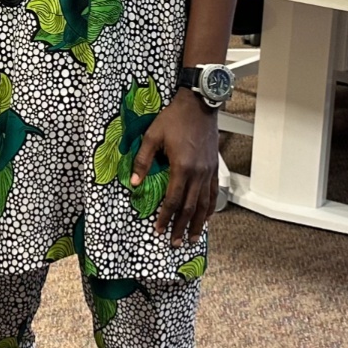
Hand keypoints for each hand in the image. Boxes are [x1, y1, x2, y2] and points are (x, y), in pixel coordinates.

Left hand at [130, 95, 220, 247]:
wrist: (199, 104)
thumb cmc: (174, 118)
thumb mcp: (152, 137)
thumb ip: (143, 161)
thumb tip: (134, 184)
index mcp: (181, 167)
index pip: (172, 200)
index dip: (165, 217)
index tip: (159, 230)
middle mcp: (198, 173)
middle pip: (189, 207)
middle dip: (181, 227)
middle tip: (175, 243)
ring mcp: (208, 171)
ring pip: (204, 204)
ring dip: (197, 223)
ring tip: (192, 238)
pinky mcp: (214, 167)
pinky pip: (212, 193)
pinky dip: (209, 208)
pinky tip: (205, 218)